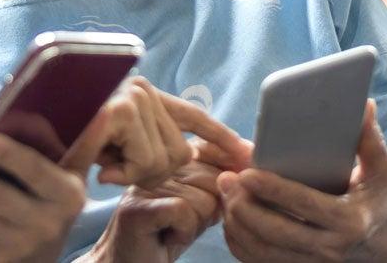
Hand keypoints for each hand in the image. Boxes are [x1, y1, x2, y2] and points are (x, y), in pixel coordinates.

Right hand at [75, 77, 249, 188]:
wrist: (23, 145)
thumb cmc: (64, 148)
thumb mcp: (114, 150)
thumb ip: (146, 147)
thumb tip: (193, 155)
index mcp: (144, 96)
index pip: (193, 117)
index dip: (222, 138)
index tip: (246, 154)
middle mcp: (142, 89)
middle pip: (181, 152)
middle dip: (153, 172)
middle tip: (115, 168)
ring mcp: (133, 96)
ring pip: (163, 160)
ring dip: (133, 174)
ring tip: (103, 162)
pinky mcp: (122, 109)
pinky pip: (145, 161)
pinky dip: (123, 175)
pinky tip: (101, 166)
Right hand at [86, 160, 223, 262]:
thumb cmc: (165, 236)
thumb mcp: (198, 207)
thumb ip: (219, 183)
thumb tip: (249, 156)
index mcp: (170, 157)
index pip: (213, 149)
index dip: (227, 175)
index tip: (219, 199)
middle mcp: (155, 164)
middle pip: (214, 180)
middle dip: (209, 212)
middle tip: (182, 224)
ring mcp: (144, 184)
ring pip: (202, 200)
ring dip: (194, 226)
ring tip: (171, 231)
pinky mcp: (138, 208)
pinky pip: (184, 213)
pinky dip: (183, 233)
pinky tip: (166, 238)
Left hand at [219, 100, 386, 261]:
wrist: (379, 243)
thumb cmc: (375, 196)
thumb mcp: (381, 169)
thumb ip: (371, 139)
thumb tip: (364, 105)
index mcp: (350, 221)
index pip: (305, 205)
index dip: (273, 190)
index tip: (247, 172)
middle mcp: (330, 249)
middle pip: (276, 233)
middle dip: (245, 207)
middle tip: (226, 179)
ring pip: (262, 251)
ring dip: (237, 223)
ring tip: (225, 194)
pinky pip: (257, 261)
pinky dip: (239, 241)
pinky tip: (231, 216)